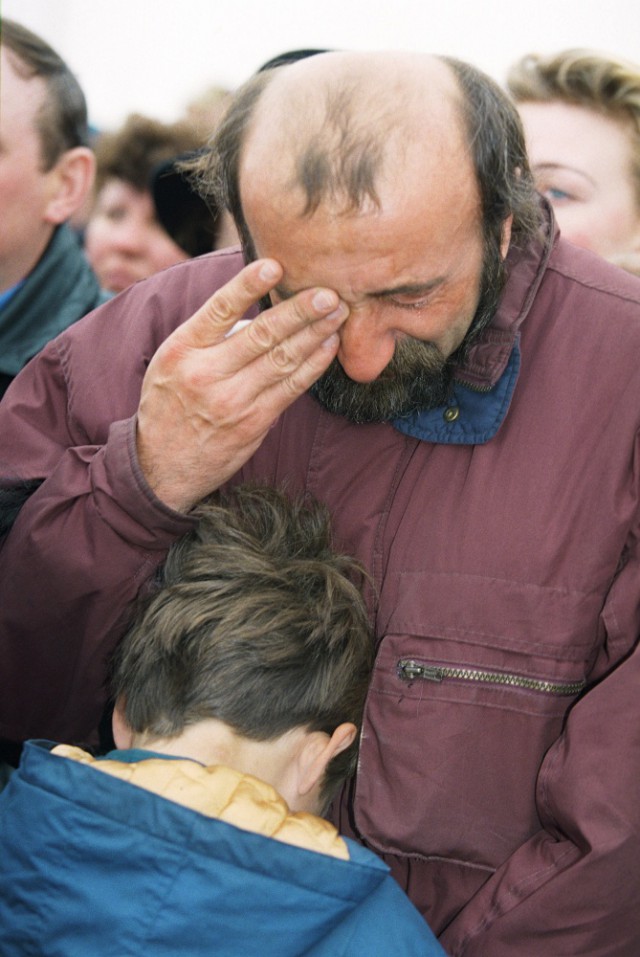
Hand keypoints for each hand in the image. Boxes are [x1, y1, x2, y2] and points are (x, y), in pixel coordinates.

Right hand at [136, 258, 347, 511]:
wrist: (160, 468)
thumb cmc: (169, 405)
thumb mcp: (171, 362)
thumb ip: (208, 336)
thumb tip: (254, 308)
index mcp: (182, 349)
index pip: (218, 309)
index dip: (248, 285)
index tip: (275, 266)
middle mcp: (206, 374)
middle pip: (261, 334)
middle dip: (299, 311)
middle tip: (328, 292)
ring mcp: (232, 401)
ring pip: (282, 360)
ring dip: (315, 334)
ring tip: (338, 313)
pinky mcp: (253, 424)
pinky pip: (290, 389)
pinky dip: (312, 365)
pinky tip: (328, 347)